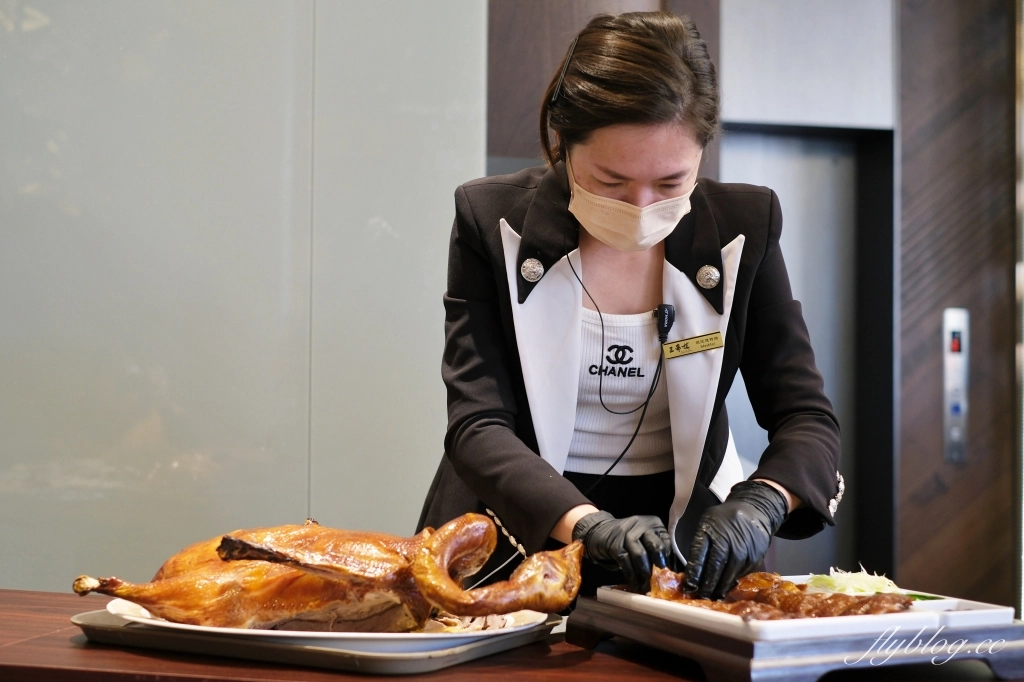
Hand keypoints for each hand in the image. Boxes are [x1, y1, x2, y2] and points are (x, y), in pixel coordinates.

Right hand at [572, 511, 670, 590]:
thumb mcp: (645, 538)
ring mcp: (626, 533)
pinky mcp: (614, 543)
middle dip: (659, 565)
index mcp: (653, 523)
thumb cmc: (629, 539)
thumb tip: (671, 572)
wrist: (601, 531)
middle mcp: (641, 524)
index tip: (670, 574)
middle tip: (661, 580)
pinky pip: (625, 561)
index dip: (669, 559)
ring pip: (640, 555)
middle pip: (654, 545)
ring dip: (644, 573)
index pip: (666, 541)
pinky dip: (631, 574)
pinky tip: (635, 583)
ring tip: (647, 586)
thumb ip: (657, 549)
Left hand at [684, 480, 787, 598]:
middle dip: (705, 586)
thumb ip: (700, 543)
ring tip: (711, 596)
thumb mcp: (707, 523)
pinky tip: (725, 587)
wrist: (754, 510)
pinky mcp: (754, 559)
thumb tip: (692, 569)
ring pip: (728, 576)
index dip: (693, 574)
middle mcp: (727, 543)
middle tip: (699, 596)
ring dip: (718, 588)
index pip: (699, 556)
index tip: (688, 586)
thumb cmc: (724, 518)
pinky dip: (731, 583)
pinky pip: (740, 576)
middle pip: (714, 570)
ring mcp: (742, 552)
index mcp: (710, 532)